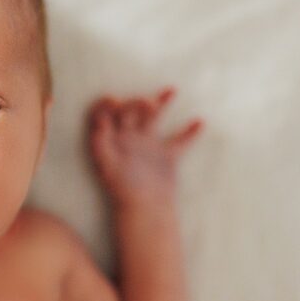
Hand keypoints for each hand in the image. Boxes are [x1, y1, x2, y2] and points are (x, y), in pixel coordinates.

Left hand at [86, 86, 203, 205]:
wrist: (145, 210)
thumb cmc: (121, 189)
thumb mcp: (106, 164)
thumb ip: (101, 142)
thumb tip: (99, 120)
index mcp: (110, 140)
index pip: (103, 114)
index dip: (106, 104)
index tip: (115, 100)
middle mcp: (127, 139)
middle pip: (128, 111)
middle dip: (135, 102)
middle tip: (146, 103)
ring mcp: (147, 146)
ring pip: (153, 117)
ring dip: (160, 102)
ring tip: (170, 90)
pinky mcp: (167, 156)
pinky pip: (180, 140)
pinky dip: (190, 132)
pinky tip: (199, 121)